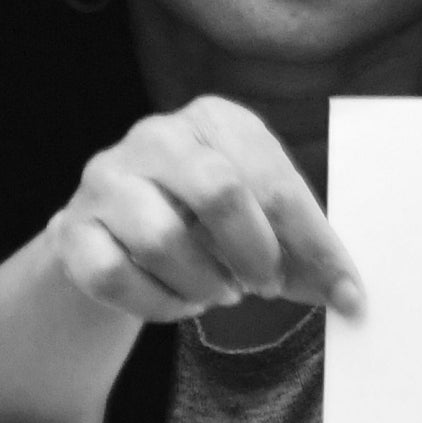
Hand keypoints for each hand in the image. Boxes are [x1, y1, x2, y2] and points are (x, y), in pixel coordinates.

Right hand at [46, 94, 364, 326]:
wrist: (113, 234)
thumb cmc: (203, 221)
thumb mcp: (257, 218)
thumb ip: (300, 248)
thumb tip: (348, 295)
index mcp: (216, 119)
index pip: (275, 179)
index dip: (314, 241)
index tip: (345, 290)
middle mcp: (158, 136)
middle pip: (219, 192)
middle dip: (254, 252)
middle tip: (265, 285)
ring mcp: (107, 178)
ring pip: (163, 239)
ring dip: (204, 282)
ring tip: (219, 291)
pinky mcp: (73, 228)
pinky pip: (116, 276)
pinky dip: (159, 303)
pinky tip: (179, 302)